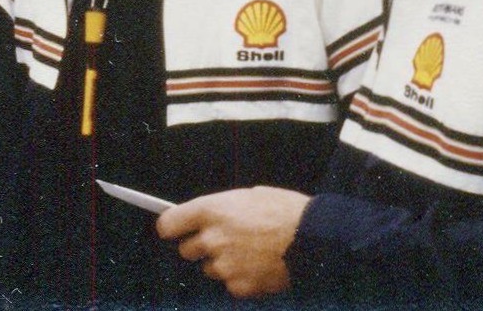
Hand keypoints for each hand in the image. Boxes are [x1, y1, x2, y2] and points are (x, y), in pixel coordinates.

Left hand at [156, 186, 309, 298]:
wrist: (314, 238)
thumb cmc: (286, 211)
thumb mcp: (249, 196)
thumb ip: (222, 209)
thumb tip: (208, 217)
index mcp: (212, 211)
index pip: (169, 224)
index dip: (171, 227)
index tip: (174, 229)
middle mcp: (212, 239)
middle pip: (186, 250)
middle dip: (201, 246)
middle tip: (224, 241)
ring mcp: (225, 266)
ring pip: (210, 269)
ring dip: (222, 264)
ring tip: (249, 253)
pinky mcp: (239, 286)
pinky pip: (231, 285)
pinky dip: (241, 279)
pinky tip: (259, 267)